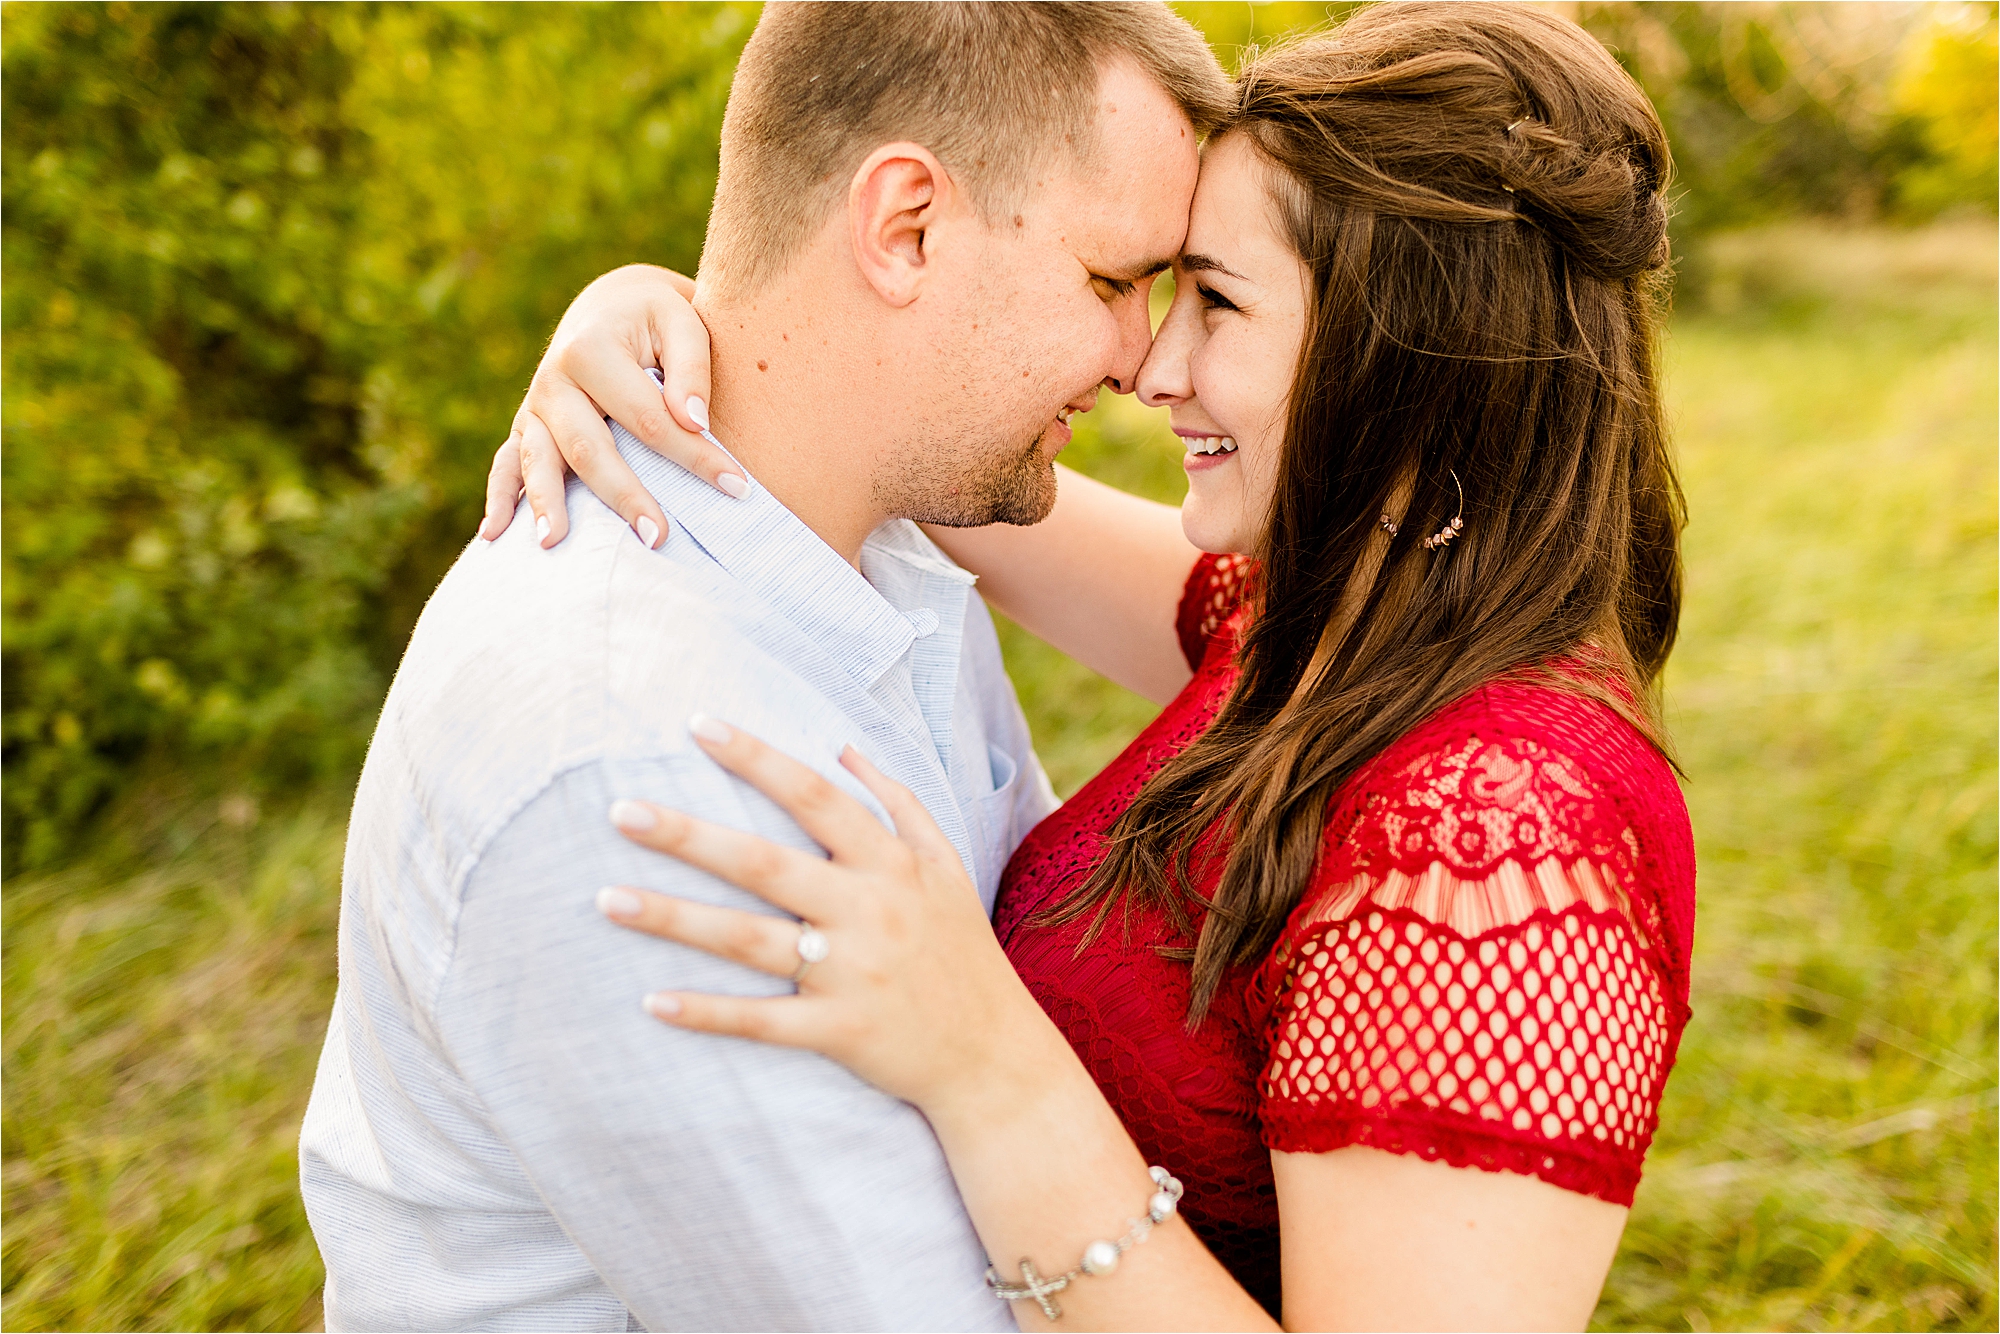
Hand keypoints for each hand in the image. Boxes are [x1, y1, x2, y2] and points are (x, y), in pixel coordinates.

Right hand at [481, 264, 737, 550]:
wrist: (610, 308)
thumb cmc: (656, 321)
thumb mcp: (681, 321)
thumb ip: (692, 368)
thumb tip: (693, 420)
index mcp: (591, 350)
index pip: (649, 418)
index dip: (694, 455)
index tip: (737, 487)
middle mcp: (553, 380)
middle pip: (589, 448)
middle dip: (625, 496)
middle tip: (659, 538)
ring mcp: (534, 408)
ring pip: (539, 461)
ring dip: (547, 505)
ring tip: (555, 544)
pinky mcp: (525, 428)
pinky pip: (506, 465)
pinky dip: (499, 499)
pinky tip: (494, 537)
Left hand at [596, 716, 1055, 1113]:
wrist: (994, 1055)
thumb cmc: (961, 951)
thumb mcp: (947, 866)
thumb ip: (899, 802)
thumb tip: (843, 746)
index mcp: (891, 863)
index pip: (815, 796)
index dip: (757, 758)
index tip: (697, 725)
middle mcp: (868, 911)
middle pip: (766, 863)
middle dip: (691, 835)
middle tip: (621, 810)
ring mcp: (851, 973)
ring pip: (749, 941)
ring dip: (676, 919)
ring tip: (607, 897)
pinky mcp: (839, 1031)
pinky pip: (762, 1022)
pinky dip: (709, 1013)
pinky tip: (653, 1001)